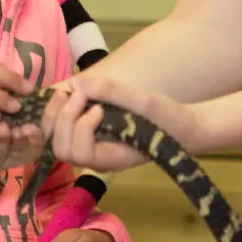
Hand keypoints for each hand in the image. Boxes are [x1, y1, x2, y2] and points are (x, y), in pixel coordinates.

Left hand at [45, 76, 204, 173]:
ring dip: (56, 117)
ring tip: (69, 93)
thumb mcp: (147, 102)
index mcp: (112, 159)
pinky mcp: (91, 137)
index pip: (81, 153)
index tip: (99, 108)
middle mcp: (98, 159)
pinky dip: (58, 115)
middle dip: (63, 120)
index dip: (82, 128)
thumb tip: (76, 82)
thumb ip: (112, 91)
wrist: (185, 129)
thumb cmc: (170, 119)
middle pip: (62, 151)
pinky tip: (67, 95)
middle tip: (78, 94)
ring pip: (58, 144)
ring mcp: (93, 149)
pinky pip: (63, 133)